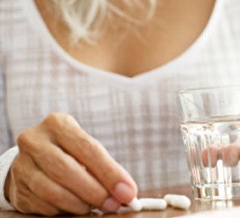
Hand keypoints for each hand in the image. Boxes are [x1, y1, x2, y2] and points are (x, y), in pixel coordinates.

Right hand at [5, 112, 136, 214]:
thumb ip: (106, 169)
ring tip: (93, 206)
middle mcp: (35, 140)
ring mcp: (22, 164)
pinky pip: (42, 204)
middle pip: (67, 170)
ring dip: (79, 204)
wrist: (34, 160)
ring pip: (53, 190)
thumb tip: (127, 192)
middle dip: (95, 191)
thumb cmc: (70, 153)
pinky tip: (74, 206)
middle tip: (113, 204)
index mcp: (58, 124)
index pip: (88, 149)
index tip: (128, 192)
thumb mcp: (86, 151)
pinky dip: (63, 209)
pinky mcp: (17, 186)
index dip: (110, 173)